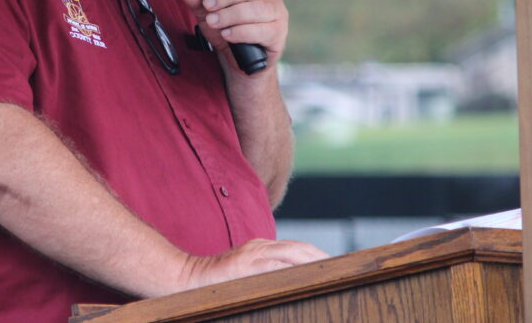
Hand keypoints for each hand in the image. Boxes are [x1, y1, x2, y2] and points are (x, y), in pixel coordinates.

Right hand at [179, 238, 329, 289]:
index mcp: (261, 248)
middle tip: (343, 270)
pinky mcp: (247, 265)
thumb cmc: (217, 283)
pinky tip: (307, 276)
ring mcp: (253, 254)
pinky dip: (294, 268)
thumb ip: (266, 274)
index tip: (335, 267)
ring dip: (314, 261)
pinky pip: (276, 264)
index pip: (296, 248)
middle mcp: (259, 247)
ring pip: (293, 252)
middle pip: (300, 248)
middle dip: (322, 257)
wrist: (188, 279)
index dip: (317, 255)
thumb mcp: (246, 275)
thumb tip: (292, 285)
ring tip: (332, 272)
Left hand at [180, 0, 288, 68]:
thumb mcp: (208, 14)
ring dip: (231, 14)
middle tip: (207, 6)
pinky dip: (240, 32)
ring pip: (256, 8)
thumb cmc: (227, 29)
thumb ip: (197, 1)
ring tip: (213, 21)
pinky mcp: (278, 33)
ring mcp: (277, 13)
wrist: (241, 60)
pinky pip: (261, 30)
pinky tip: (227, 34)